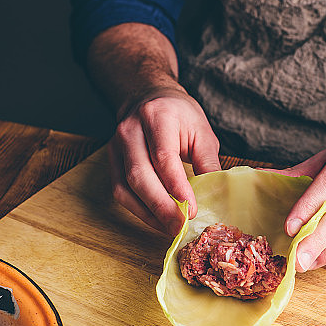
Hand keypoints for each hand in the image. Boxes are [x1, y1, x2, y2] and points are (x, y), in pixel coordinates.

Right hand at [108, 89, 219, 235]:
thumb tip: (215, 195)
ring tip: (171, 228)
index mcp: (157, 116)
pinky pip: (120, 191)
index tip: (191, 209)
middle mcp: (130, 130)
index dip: (176, 187)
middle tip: (181, 227)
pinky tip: (157, 219)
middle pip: (139, 175)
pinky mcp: (111, 160)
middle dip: (161, 206)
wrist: (148, 97)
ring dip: (148, 213)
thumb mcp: (202, 131)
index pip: (163, 157)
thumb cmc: (179, 115)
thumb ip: (207, 162)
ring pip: (125, 187)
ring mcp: (116, 146)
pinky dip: (139, 210)